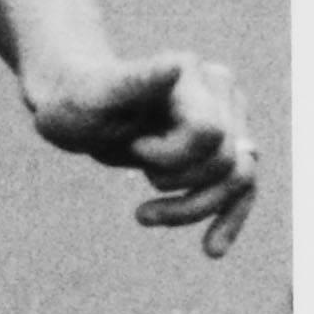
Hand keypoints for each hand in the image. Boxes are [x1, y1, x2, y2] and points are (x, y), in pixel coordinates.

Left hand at [27, 52, 257, 260]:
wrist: (72, 103)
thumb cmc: (76, 98)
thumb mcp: (95, 94)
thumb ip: (136, 79)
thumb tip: (178, 63)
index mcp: (194, 75)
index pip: (209, 134)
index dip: (171, 155)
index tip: (133, 148)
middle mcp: (220, 93)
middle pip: (228, 162)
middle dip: (182, 186)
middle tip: (130, 175)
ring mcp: (227, 120)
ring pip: (239, 180)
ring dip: (197, 209)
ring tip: (142, 216)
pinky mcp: (222, 148)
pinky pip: (241, 189)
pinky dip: (227, 218)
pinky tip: (211, 250)